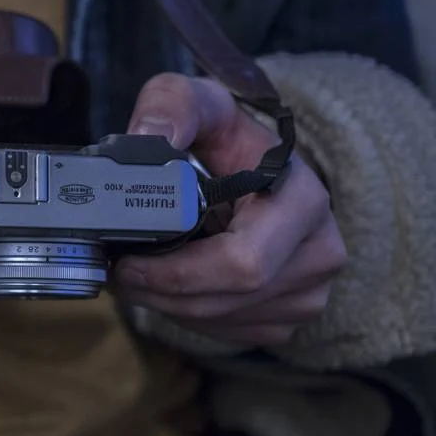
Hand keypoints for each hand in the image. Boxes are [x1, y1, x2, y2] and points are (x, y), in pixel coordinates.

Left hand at [113, 73, 346, 345]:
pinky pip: (229, 333)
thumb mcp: (197, 102)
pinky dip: (188, 316)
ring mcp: (310, 290)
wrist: (257, 166)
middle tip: (116, 273)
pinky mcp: (291, 316)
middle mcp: (319, 250)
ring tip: (133, 276)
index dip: (174, 273)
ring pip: (224, 322)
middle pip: (228, 299)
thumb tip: (146, 137)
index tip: (124, 260)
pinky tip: (166, 288)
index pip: (241, 262)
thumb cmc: (224, 137)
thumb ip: (171, 105)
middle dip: (161, 293)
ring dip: (167, 306)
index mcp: (302, 199)